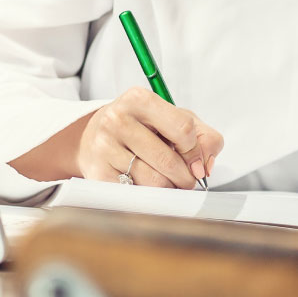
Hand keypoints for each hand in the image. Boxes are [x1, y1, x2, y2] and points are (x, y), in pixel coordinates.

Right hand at [77, 86, 223, 188]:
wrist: (92, 137)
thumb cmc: (140, 128)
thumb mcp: (173, 119)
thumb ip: (203, 136)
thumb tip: (205, 166)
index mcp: (139, 99)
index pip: (183, 129)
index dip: (195, 151)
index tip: (195, 162)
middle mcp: (117, 120)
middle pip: (169, 160)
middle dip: (185, 177)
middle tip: (186, 180)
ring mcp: (104, 147)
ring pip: (154, 182)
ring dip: (169, 188)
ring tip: (166, 182)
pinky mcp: (97, 173)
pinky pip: (137, 195)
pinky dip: (149, 197)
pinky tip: (146, 186)